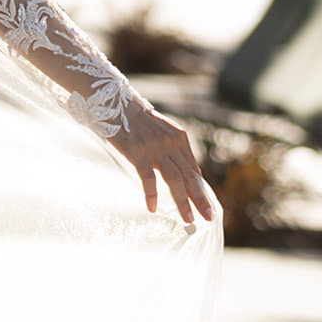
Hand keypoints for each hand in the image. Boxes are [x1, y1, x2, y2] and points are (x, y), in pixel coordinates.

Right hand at [119, 102, 217, 228]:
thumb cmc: (136, 122)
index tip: (207, 207)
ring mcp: (155, 148)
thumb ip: (172, 151)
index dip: (201, 190)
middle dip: (200, 199)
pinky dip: (151, 195)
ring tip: (188, 219)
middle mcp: (171, 143)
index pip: (194, 170)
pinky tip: (152, 209)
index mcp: (179, 138)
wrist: (114, 103)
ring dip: (182, 201)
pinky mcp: (138, 152)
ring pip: (174, 179)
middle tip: (207, 218)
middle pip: (189, 177)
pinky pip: (148, 178)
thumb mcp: (160, 132)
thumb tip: (184, 174)